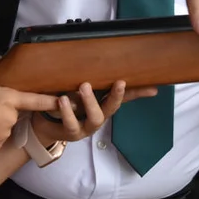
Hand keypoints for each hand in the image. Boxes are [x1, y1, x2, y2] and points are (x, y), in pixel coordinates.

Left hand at [30, 81, 159, 144]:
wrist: (46, 124)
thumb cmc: (68, 103)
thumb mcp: (80, 90)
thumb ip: (92, 81)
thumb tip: (102, 65)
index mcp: (103, 103)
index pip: (126, 97)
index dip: (139, 92)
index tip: (153, 88)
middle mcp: (99, 116)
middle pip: (113, 107)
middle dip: (117, 96)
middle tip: (120, 83)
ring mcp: (86, 126)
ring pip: (95, 118)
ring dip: (91, 102)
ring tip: (83, 86)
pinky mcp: (71, 132)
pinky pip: (71, 124)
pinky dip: (67, 111)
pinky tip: (62, 100)